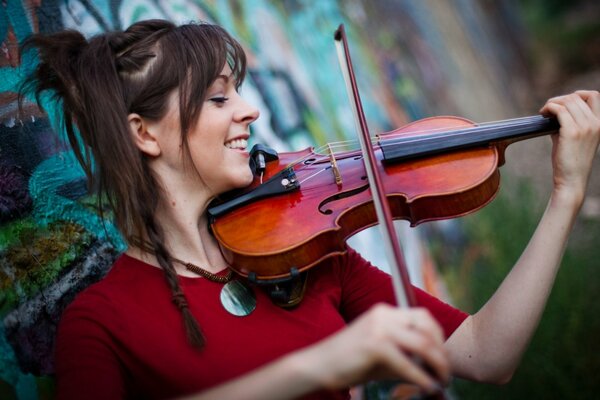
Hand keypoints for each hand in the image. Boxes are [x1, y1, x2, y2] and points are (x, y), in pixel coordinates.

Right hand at [307, 304, 448, 393]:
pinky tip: (427, 388)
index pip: (423, 317)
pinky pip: (408, 364)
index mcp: (385, 312)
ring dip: (438, 365)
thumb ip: (406, 357)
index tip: (442, 358)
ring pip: (423, 344)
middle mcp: (383, 314)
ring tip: (439, 382)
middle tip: (445, 373)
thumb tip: (433, 370)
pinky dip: (422, 379)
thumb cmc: (348, 363)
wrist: (318, 366)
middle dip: (442, 352)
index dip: (438, 338)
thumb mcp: (382, 356)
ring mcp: (379, 327)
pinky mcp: (375, 344)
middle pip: (427, 327)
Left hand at [539, 90, 599, 204]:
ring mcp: (585, 127)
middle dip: (559, 99)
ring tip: (544, 112)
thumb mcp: (574, 138)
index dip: (577, 94)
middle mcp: (596, 123)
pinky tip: (543, 115)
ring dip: (552, 103)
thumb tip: (554, 112)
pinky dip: (549, 108)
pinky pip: (559, 110)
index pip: (594, 95)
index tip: (563, 103)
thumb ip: (569, 123)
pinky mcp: (571, 132)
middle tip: (548, 110)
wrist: (571, 180)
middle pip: (577, 97)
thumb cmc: (570, 161)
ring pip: (567, 101)